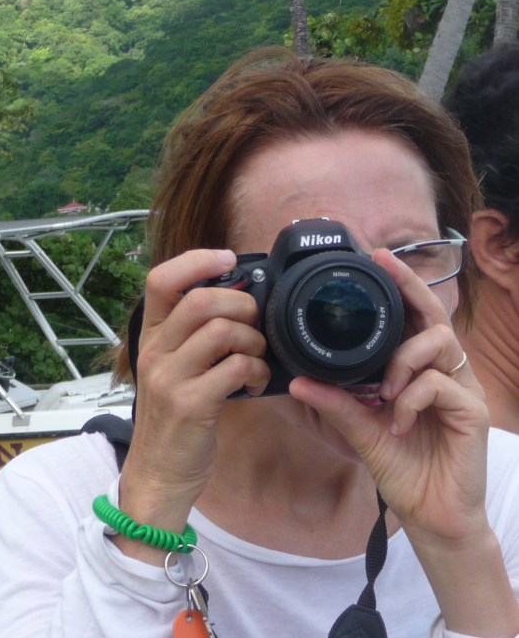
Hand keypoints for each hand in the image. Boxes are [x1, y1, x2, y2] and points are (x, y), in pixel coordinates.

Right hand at [117, 248, 270, 555]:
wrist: (158, 473)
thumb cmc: (173, 418)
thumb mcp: (171, 369)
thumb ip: (191, 337)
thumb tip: (237, 300)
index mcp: (150, 337)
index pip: (161, 280)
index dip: (196, 260)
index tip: (228, 259)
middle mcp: (154, 352)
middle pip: (200, 300)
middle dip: (241, 304)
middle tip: (254, 324)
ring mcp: (170, 378)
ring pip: (221, 331)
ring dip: (253, 341)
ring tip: (256, 359)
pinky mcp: (191, 404)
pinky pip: (235, 368)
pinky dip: (256, 371)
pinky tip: (255, 384)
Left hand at [290, 248, 488, 540]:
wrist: (429, 512)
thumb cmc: (401, 467)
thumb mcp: (360, 429)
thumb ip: (335, 402)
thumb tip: (298, 379)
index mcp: (418, 371)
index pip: (413, 318)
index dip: (400, 286)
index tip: (376, 258)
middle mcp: (444, 372)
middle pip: (434, 315)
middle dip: (409, 286)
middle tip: (385, 266)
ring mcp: (461, 390)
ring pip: (439, 343)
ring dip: (403, 359)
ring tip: (383, 391)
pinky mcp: (472, 411)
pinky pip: (440, 385)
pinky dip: (411, 399)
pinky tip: (397, 423)